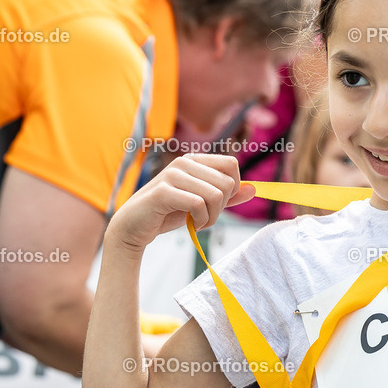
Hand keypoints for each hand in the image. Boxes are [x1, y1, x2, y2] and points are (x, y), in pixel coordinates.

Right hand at [108, 154, 254, 252]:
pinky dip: (199, 221)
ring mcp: (172, 175)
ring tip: (196, 221)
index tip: (218, 203)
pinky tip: (189, 224)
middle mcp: (183, 162)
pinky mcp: (163, 191)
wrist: (134, 227)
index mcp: (194, 160)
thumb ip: (228, 196)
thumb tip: (254, 189)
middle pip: (226, 183)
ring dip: (211, 217)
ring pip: (216, 195)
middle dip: (221, 208)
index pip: (232, 165)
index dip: (233, 188)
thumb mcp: (203, 204)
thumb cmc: (169, 213)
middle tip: (204, 217)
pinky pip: (199, 205)